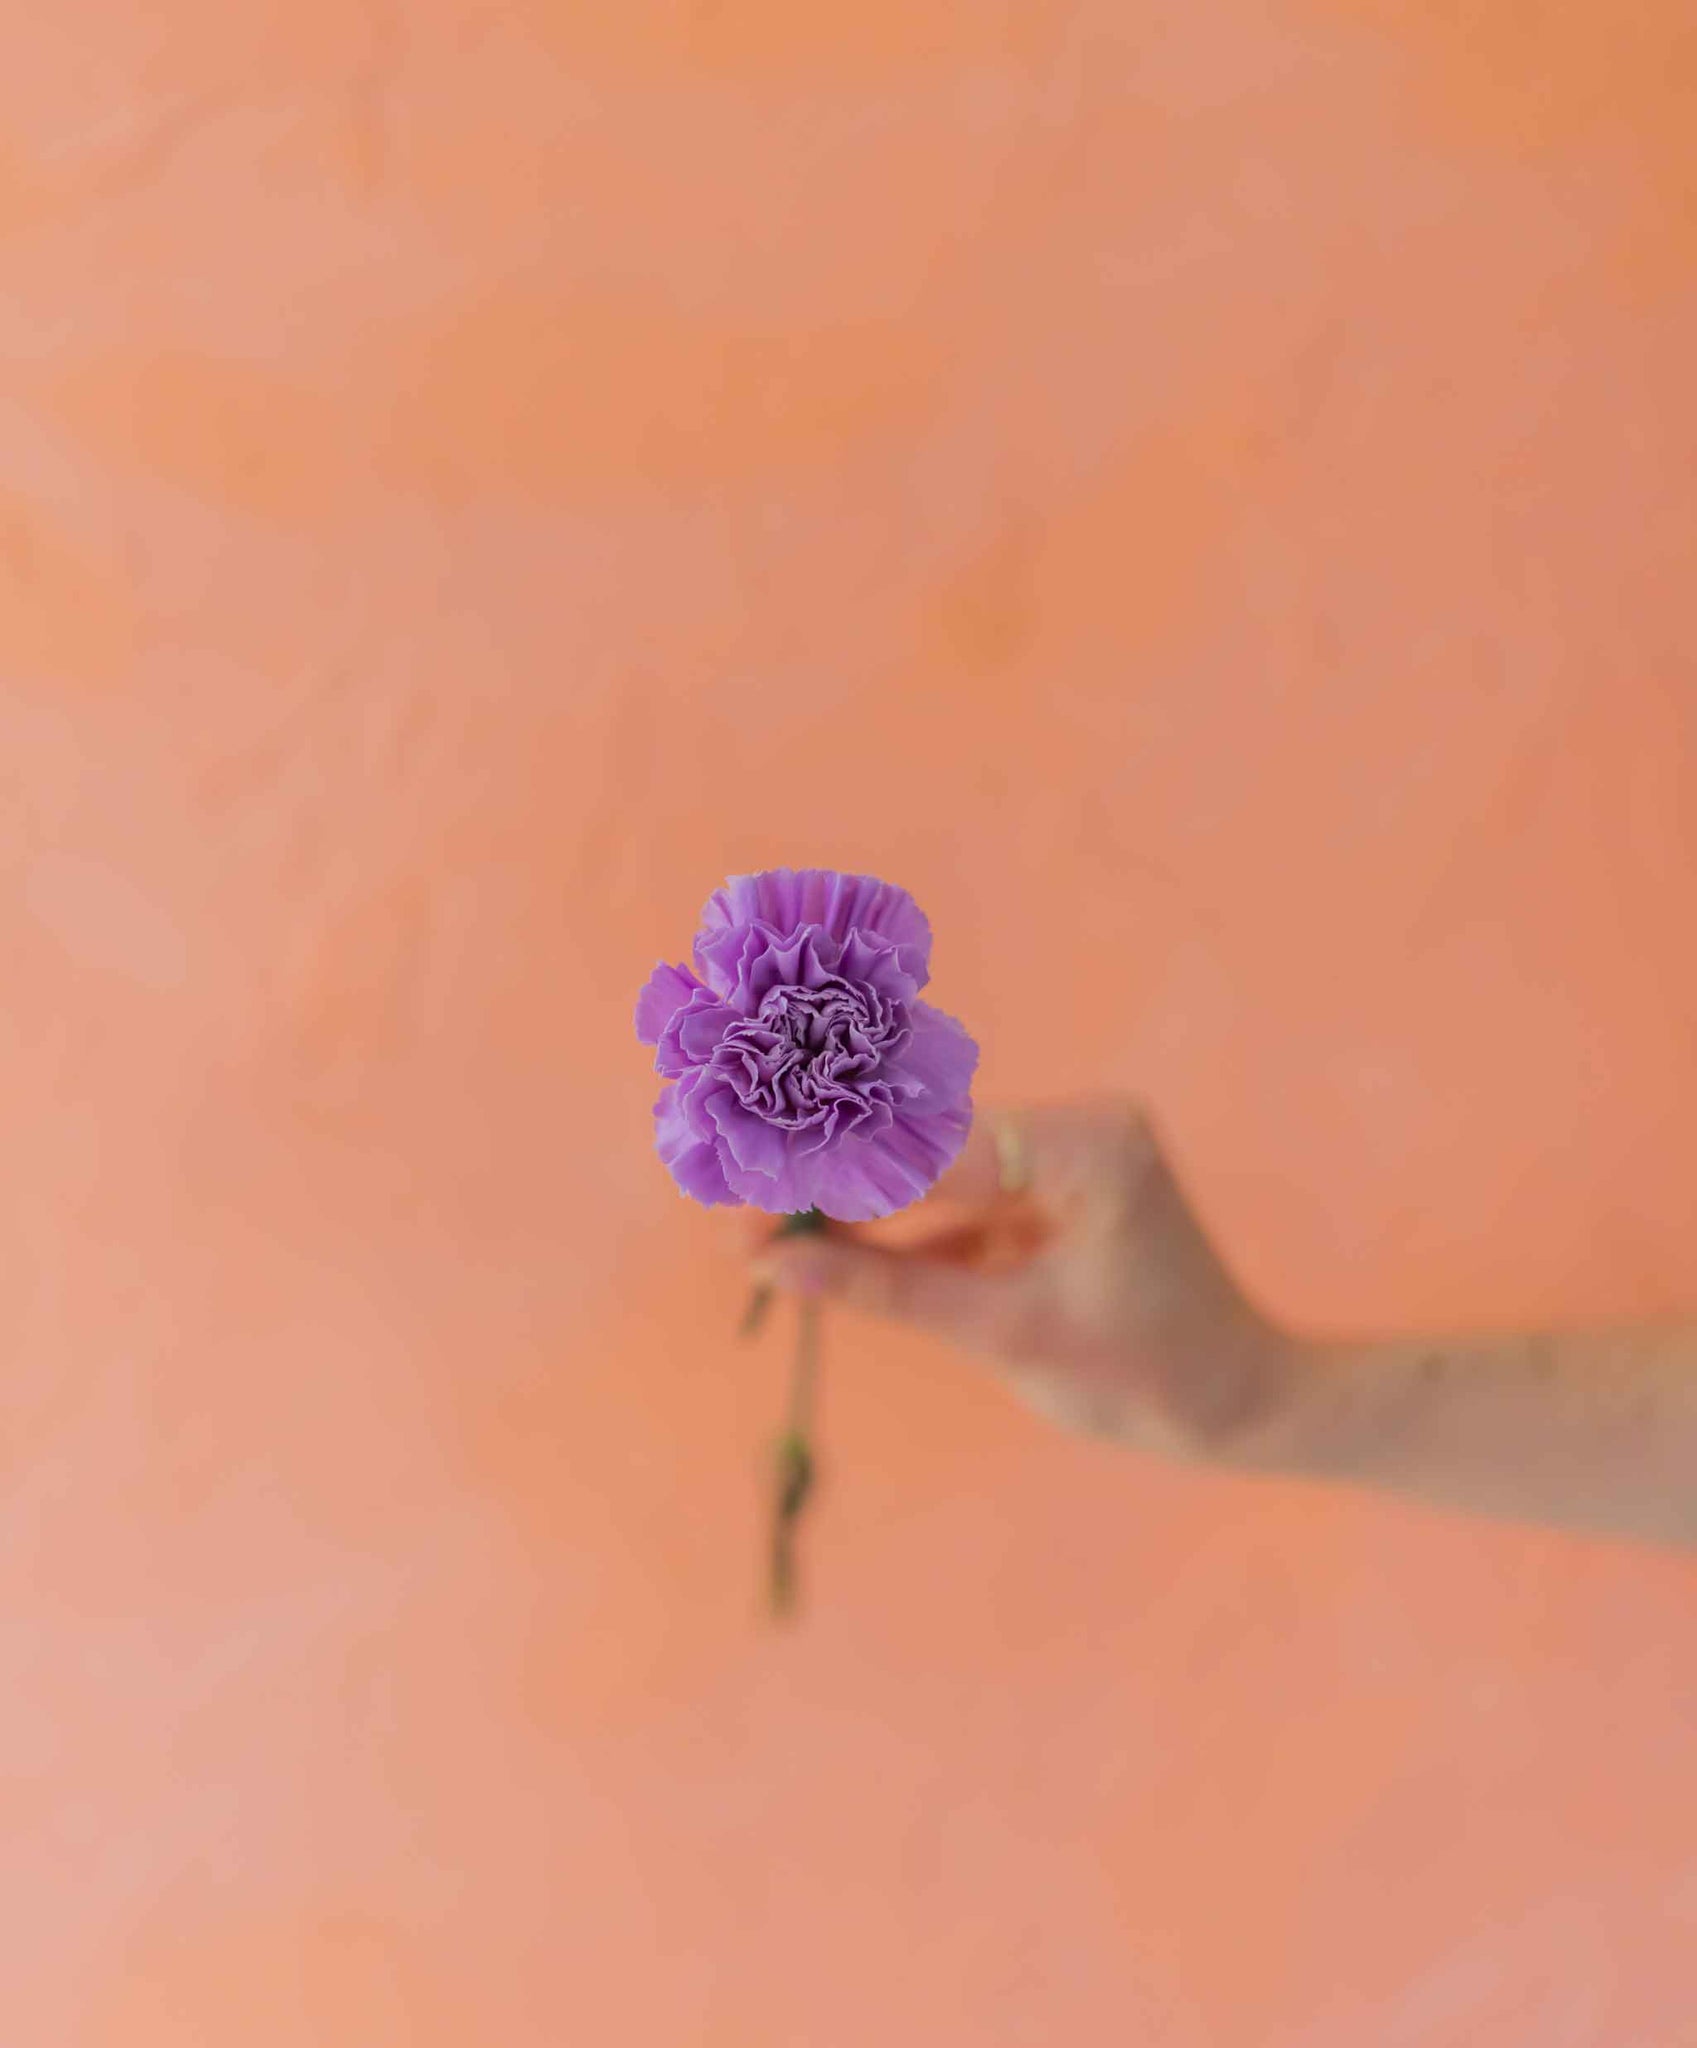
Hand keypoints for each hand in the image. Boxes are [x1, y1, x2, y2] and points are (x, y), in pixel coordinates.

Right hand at [751, 1100, 1292, 1461]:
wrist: (1241, 1407)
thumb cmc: (1149, 1379)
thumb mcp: (1009, 1336)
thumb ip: (890, 1290)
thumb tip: (776, 1265)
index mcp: (1087, 1144)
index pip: (929, 1150)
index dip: (827, 1179)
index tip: (747, 1207)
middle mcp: (1076, 1125)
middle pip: (920, 1143)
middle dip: (826, 1183)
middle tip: (739, 1219)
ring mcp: (1062, 1155)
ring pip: (927, 1169)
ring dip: (850, 1207)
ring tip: (762, 1240)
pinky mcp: (1047, 1190)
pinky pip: (952, 1199)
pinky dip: (894, 1231)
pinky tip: (822, 1251)